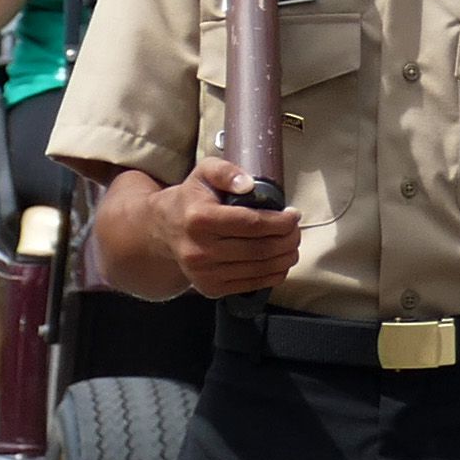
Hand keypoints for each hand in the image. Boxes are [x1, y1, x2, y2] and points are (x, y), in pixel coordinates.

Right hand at [147, 158, 300, 296]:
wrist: (163, 230)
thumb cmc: (190, 199)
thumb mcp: (203, 173)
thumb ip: (225, 171)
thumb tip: (248, 184)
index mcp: (199, 219)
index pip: (251, 223)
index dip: (280, 221)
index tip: (293, 215)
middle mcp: (200, 250)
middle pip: (259, 248)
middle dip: (288, 239)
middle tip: (296, 230)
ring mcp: (204, 273)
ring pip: (259, 269)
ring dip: (285, 257)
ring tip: (293, 245)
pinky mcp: (210, 288)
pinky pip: (252, 284)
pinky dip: (273, 274)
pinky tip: (280, 261)